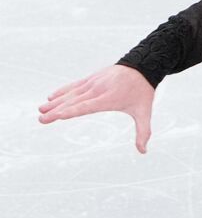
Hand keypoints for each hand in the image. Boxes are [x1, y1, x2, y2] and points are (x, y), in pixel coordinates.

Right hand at [38, 65, 155, 153]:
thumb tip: (143, 151)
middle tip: (41, 119)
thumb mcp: (144, 112)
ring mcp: (94, 82)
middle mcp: (98, 89)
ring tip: (41, 109)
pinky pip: (74, 85)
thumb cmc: (142, 91)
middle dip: (57, 111)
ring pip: (71, 93)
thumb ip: (143, 132)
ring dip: (56, 102)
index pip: (87, 106)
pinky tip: (51, 97)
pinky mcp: (92, 78)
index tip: (58, 116)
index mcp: (109, 98)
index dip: (72, 111)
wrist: (143, 66)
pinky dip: (62, 91)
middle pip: (74, 101)